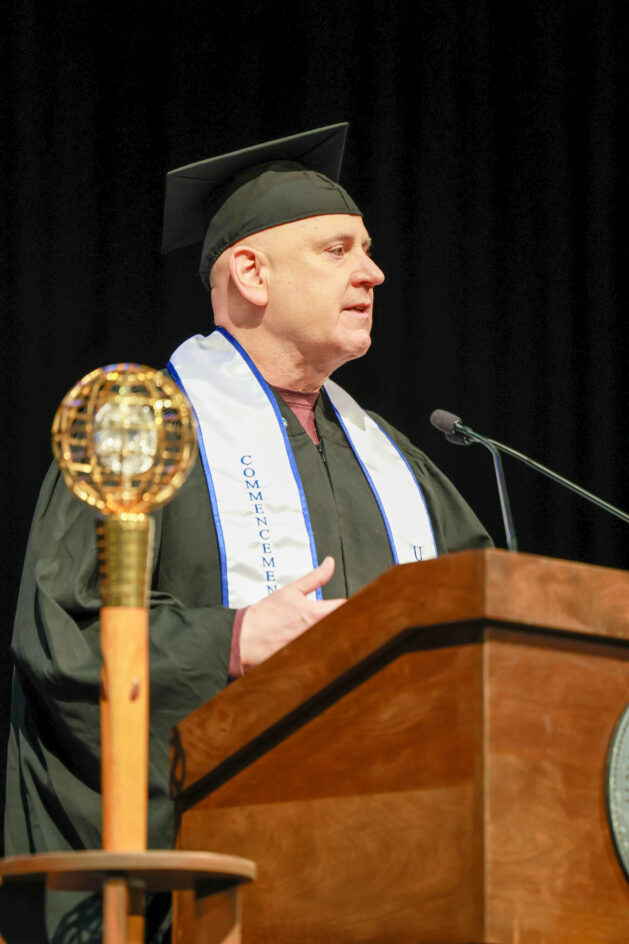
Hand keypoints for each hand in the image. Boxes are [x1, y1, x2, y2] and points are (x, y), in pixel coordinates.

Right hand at [240, 556, 345, 670]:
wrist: (245, 640)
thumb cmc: (264, 617)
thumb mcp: (290, 590)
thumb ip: (315, 577)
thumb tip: (330, 564)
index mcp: (317, 613)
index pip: (347, 607)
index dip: (355, 604)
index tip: (360, 602)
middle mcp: (318, 632)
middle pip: (345, 626)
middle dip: (347, 620)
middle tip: (347, 617)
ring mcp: (313, 648)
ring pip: (336, 641)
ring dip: (336, 635)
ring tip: (331, 632)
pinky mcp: (307, 660)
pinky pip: (322, 654)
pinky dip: (324, 649)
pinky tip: (317, 645)